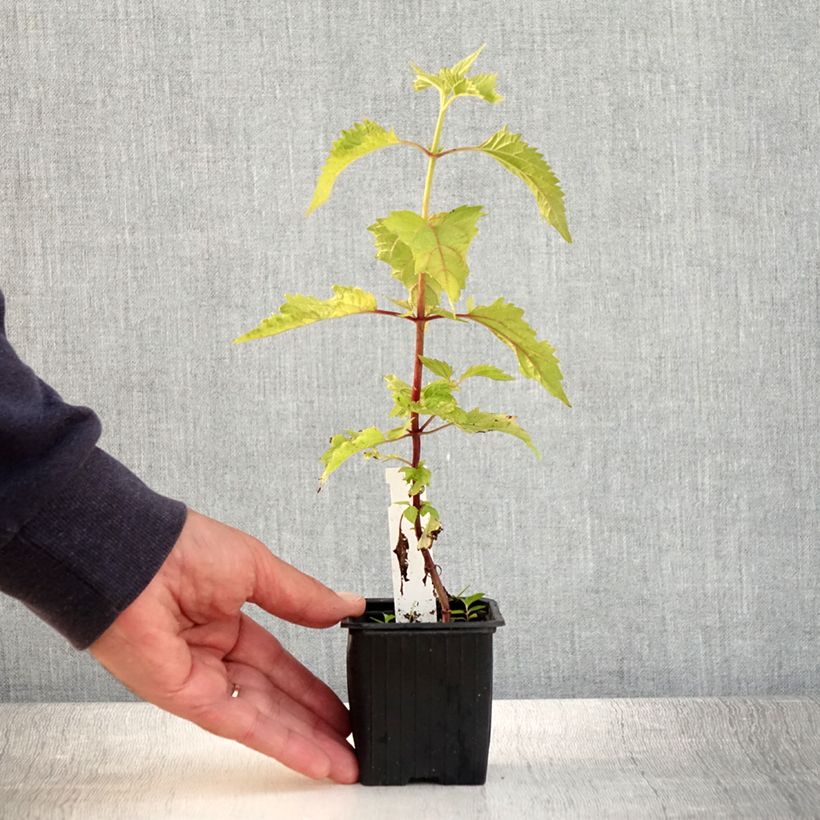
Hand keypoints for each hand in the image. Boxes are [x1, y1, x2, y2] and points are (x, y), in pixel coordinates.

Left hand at [89, 508, 364, 782]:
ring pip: (263, 717)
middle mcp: (214, 654)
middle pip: (275, 697)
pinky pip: (241, 724)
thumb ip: (303, 597)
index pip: (279, 664)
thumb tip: (346, 605)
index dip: (312, 687)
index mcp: (229, 619)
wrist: (134, 559)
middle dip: (314, 722)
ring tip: (342, 761)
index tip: (341, 702)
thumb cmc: (182, 549)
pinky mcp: (188, 697)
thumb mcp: (259, 568)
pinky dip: (279, 742)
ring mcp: (201, 678)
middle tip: (350, 741)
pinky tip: (310, 755)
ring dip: (305, 741)